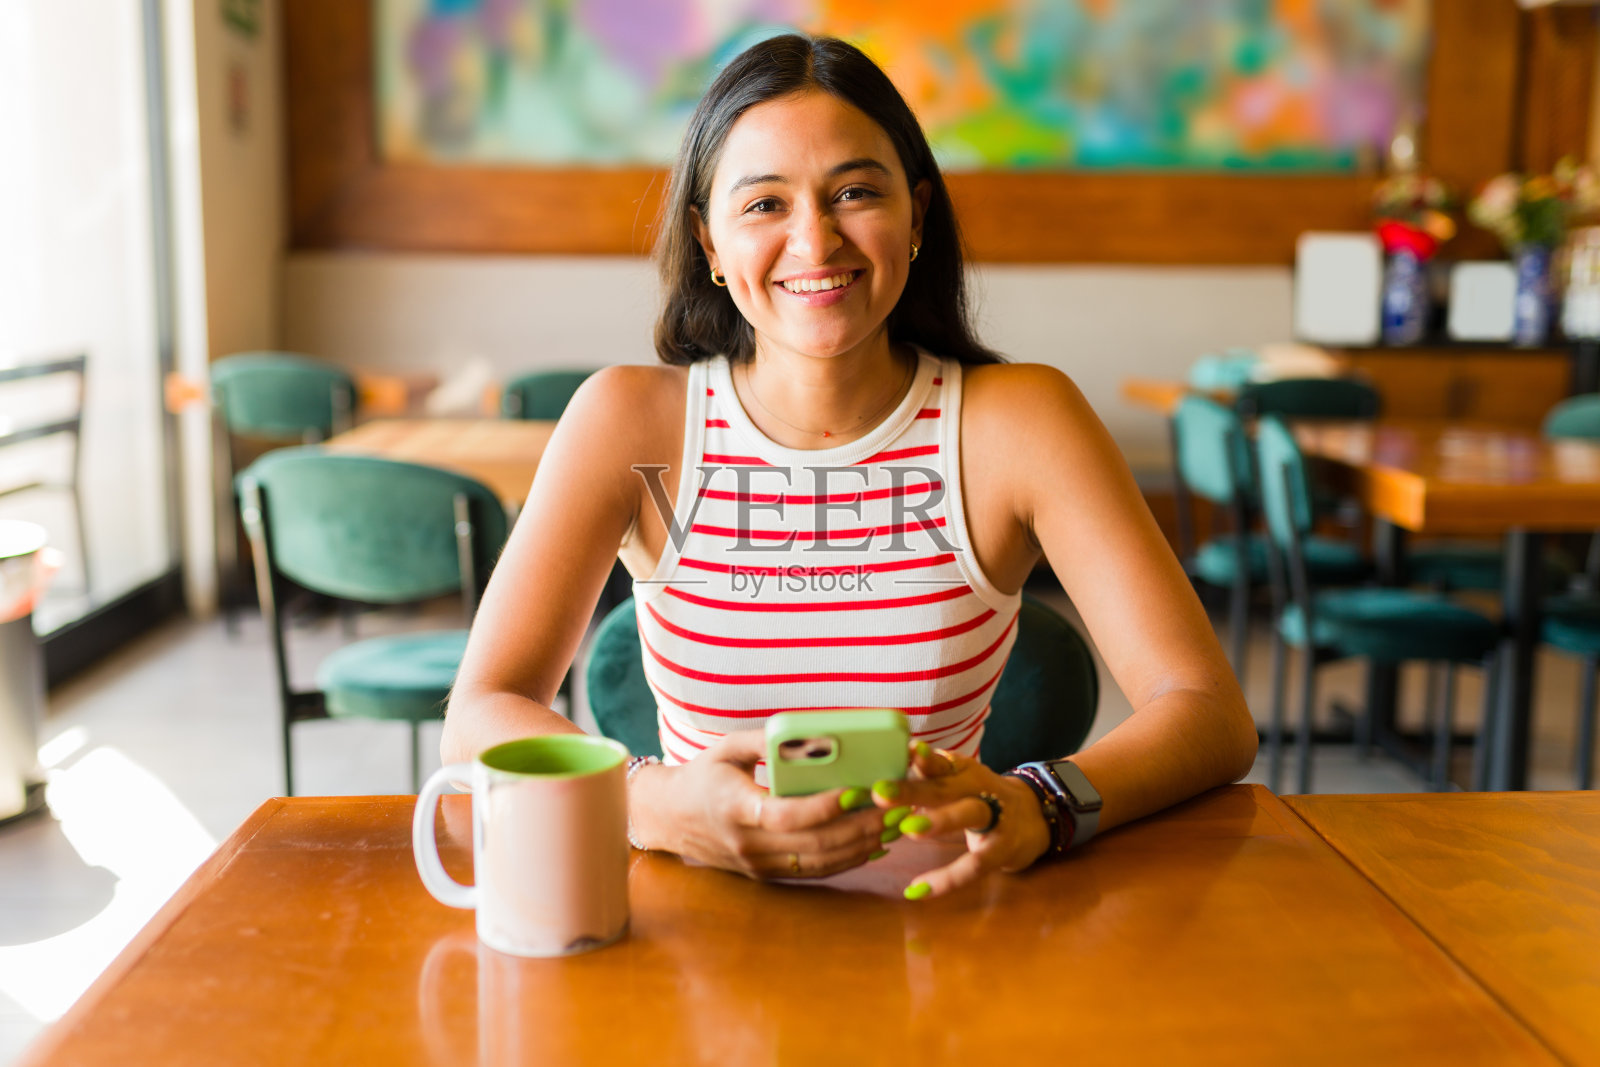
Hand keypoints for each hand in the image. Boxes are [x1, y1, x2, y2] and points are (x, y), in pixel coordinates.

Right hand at [636, 730, 887, 879]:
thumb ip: (768, 740)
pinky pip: (814, 871)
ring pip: (820, 862)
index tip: (860, 789)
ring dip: (862, 846)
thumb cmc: (702, 775)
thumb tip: (816, 734)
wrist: (670, 818)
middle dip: (861, 827)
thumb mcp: (727, 748)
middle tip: (895, 806)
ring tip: (894, 824)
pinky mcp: (766, 875)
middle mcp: (748, 844)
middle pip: (814, 843)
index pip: (787, 815)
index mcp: (736, 809)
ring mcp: (758, 865)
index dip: (827, 806)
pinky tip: (873, 842)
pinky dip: (847, 859)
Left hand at [875, 744, 1051, 898]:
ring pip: (969, 815)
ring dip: (941, 820)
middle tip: (881, 793)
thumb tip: (884, 766)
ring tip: (909, 831)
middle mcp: (980, 789)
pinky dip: (947, 879)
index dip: (925, 758)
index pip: (942, 762)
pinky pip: (974, 865)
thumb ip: (925, 776)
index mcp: (963, 772)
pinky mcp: (1001, 850)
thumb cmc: (980, 797)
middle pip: (947, 787)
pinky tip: (917, 890)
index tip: (904, 751)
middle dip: (914, 790)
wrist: (1036, 818)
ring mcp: (995, 819)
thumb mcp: (958, 781)